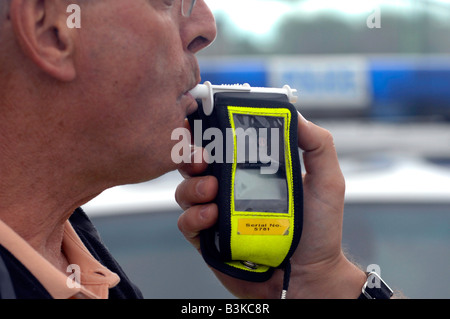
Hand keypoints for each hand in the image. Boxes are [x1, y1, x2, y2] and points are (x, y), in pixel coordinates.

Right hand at [175, 115, 365, 298]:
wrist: (310, 276)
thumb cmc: (320, 231)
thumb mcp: (326, 182)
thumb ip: (317, 145)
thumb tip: (296, 116)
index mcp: (254, 173)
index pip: (224, 148)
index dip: (211, 136)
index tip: (210, 131)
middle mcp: (232, 191)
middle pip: (197, 166)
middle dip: (192, 157)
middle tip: (202, 159)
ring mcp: (219, 215)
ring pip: (186, 191)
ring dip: (193, 186)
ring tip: (212, 190)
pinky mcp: (211, 240)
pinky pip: (187, 223)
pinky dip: (193, 216)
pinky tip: (211, 217)